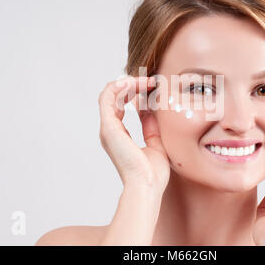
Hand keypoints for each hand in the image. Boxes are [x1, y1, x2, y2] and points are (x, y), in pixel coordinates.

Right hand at [98, 76, 170, 194]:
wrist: (147, 185)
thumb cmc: (152, 172)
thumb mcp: (156, 142)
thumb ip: (151, 125)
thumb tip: (149, 109)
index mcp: (118, 135)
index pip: (120, 106)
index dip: (134, 93)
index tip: (151, 86)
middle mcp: (110, 131)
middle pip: (114, 98)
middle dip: (131, 85)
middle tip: (149, 80)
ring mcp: (107, 129)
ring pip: (110, 94)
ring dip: (127, 83)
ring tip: (144, 79)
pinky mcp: (108, 127)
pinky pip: (108, 98)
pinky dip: (119, 86)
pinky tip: (134, 83)